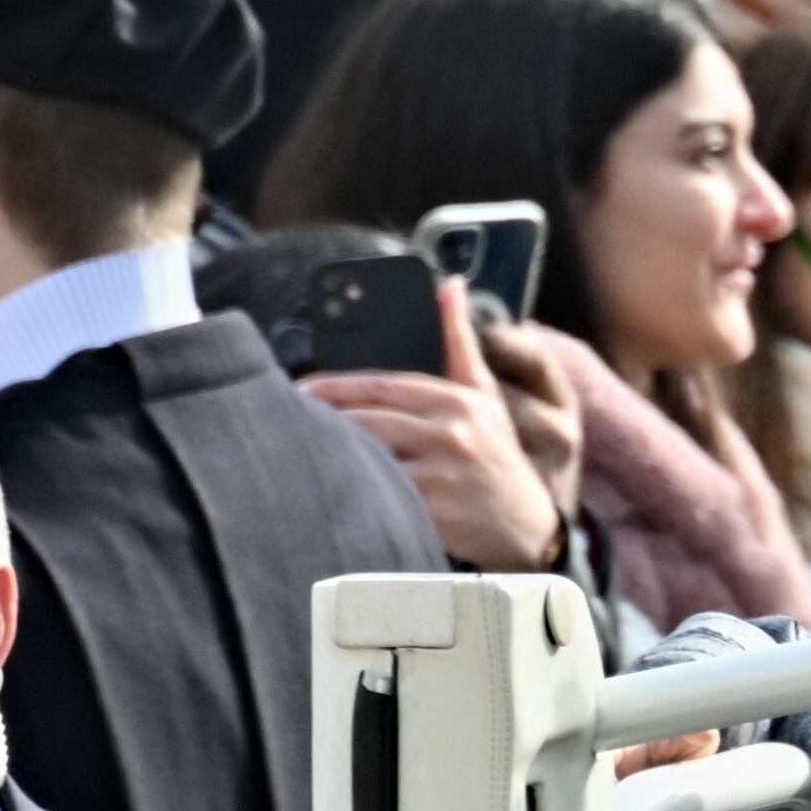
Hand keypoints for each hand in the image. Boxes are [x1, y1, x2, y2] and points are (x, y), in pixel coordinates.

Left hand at [306, 279, 567, 570]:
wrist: (524, 525)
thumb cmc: (494, 455)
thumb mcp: (484, 394)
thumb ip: (459, 340)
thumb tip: (449, 285)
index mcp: (458, 399)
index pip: (383, 386)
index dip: (336, 387)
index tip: (302, 390)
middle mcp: (452, 431)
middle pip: (369, 419)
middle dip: (325, 420)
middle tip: (286, 419)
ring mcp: (443, 471)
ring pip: (369, 455)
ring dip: (333, 452)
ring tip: (301, 451)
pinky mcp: (433, 508)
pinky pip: (381, 493)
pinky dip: (355, 487)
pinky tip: (330, 488)